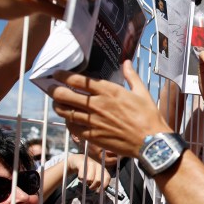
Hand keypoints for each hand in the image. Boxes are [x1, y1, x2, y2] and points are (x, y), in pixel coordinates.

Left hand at [50, 60, 171, 157]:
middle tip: (51, 88)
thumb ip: (131, 76)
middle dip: (54, 90)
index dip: (63, 76)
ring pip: (65, 112)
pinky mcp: (94, 136)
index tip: (57, 74)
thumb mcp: (142, 93)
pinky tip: (69, 121)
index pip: (78, 80)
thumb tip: (127, 62)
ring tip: (57, 103)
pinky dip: (68, 123)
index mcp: (109, 91)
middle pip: (65, 95)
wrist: (151, 142)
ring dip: (58, 106)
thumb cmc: (149, 117)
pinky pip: (73, 128)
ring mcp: (94, 122)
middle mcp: (97, 105)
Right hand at [67, 154, 110, 191]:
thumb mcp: (95, 175)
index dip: (104, 186)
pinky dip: (80, 179)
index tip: (98, 191)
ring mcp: (91, 163)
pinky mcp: (82, 164)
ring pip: (90, 179)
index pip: (107, 178)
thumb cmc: (88, 171)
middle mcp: (98, 166)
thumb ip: (100, 182)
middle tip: (90, 187)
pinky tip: (81, 176)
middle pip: (98, 180)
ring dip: (86, 182)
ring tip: (85, 181)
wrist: (77, 160)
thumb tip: (101, 192)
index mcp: (103, 169)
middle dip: (93, 186)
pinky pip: (82, 176)